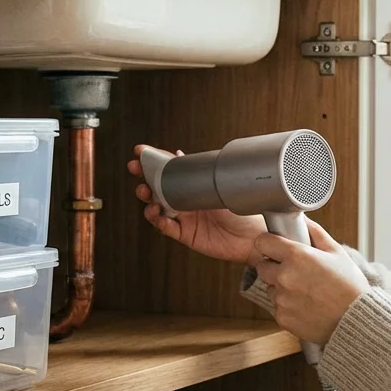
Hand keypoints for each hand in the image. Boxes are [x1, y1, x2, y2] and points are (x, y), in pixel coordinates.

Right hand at [127, 144, 266, 264]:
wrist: (254, 238)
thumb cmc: (244, 212)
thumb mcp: (221, 188)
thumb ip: (199, 175)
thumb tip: (181, 156)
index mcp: (195, 186)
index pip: (171, 171)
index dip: (154, 161)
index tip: (141, 152)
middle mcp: (188, 201)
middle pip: (159, 188)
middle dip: (145, 177)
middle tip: (135, 169)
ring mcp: (185, 218)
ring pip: (158, 207)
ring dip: (148, 199)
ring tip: (146, 194)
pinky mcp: (186, 235)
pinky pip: (166, 227)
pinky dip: (158, 220)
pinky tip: (156, 214)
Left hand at [254, 219, 369, 344]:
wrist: (355, 320)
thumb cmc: (350, 286)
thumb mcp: (336, 252)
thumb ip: (315, 232)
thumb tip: (302, 219)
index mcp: (296, 256)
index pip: (263, 242)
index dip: (268, 243)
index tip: (274, 247)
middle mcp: (285, 277)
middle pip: (262, 266)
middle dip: (274, 266)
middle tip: (294, 270)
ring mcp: (282, 299)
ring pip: (270, 287)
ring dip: (280, 286)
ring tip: (304, 290)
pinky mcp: (282, 317)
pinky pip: (277, 306)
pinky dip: (287, 305)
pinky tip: (305, 304)